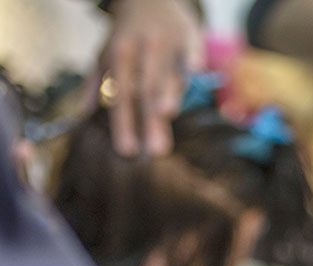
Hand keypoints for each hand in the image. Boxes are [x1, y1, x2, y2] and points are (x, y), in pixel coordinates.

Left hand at [99, 0, 202, 155]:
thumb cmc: (128, 34)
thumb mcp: (105, 54)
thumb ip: (96, 84)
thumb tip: (82, 115)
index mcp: (119, 56)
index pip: (121, 96)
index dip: (123, 123)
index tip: (127, 150)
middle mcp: (141, 49)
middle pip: (145, 90)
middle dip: (149, 120)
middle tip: (155, 150)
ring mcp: (166, 41)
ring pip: (167, 72)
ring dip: (167, 91)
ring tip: (167, 114)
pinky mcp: (188, 35)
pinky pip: (191, 46)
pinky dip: (192, 56)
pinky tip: (196, 68)